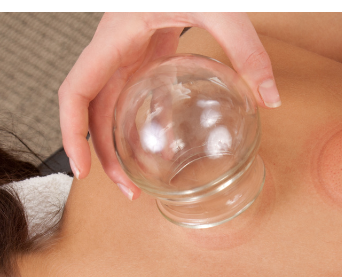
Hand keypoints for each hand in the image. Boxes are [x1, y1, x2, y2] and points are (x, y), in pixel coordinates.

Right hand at [58, 12, 279, 199]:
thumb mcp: (220, 8)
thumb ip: (246, 50)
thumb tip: (270, 98)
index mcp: (115, 36)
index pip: (75, 92)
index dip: (71, 133)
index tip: (82, 170)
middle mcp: (115, 45)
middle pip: (93, 109)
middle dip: (102, 153)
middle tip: (129, 192)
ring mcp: (130, 46)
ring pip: (111, 102)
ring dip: (119, 141)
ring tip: (140, 180)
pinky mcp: (148, 44)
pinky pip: (134, 89)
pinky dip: (140, 118)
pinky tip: (161, 142)